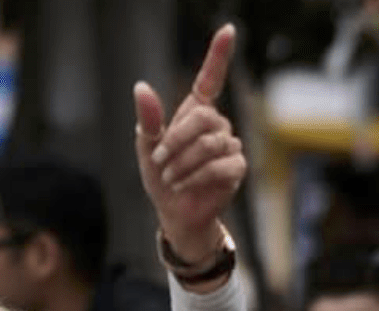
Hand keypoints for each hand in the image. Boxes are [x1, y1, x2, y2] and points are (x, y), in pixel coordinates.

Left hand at [133, 23, 245, 266]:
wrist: (176, 213)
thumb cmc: (163, 179)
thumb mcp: (147, 150)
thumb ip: (148, 121)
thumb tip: (141, 87)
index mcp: (196, 113)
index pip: (210, 78)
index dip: (218, 54)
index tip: (227, 29)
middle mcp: (216, 125)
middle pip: (204, 118)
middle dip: (177, 141)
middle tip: (160, 162)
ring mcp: (230, 145)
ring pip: (210, 145)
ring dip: (183, 164)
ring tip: (170, 178)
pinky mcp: (236, 168)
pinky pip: (219, 165)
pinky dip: (196, 177)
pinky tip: (184, 185)